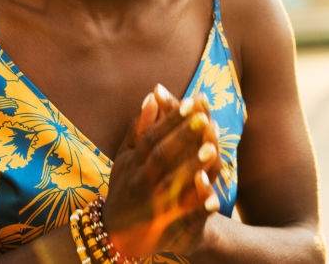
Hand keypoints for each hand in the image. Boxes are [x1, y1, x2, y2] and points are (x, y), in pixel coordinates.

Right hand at [102, 84, 221, 258]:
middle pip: (162, 156)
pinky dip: (197, 210)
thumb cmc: (125, 185)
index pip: (152, 136)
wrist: (115, 234)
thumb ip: (140, 127)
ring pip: (171, 185)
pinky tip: (213, 199)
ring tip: (211, 149)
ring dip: (191, 168)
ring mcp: (152, 205)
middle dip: (183, 137)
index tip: (191, 102)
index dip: (171, 120)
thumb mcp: (126, 156)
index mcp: (133, 162)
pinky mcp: (164, 228)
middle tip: (204, 118)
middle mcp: (141, 181)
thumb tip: (154, 93)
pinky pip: (181, 219)